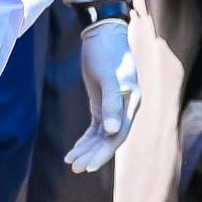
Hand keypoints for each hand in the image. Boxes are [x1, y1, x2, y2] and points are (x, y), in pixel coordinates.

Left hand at [62, 14, 136, 171]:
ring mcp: (113, 107)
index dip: (103, 152)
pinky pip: (95, 128)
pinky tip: (74, 150)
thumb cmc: (107, 53)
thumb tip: (111, 131)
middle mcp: (124, 109)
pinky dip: (86, 139)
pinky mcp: (102, 103)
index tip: (88, 166)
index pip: (118, 135)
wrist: (102, 34)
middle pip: (109, 139)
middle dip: (93, 154)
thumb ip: (111, 104)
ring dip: (87, 149)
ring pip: (101, 136)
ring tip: (71, 162)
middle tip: (76, 168)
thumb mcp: (108, 77)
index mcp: (130, 104)